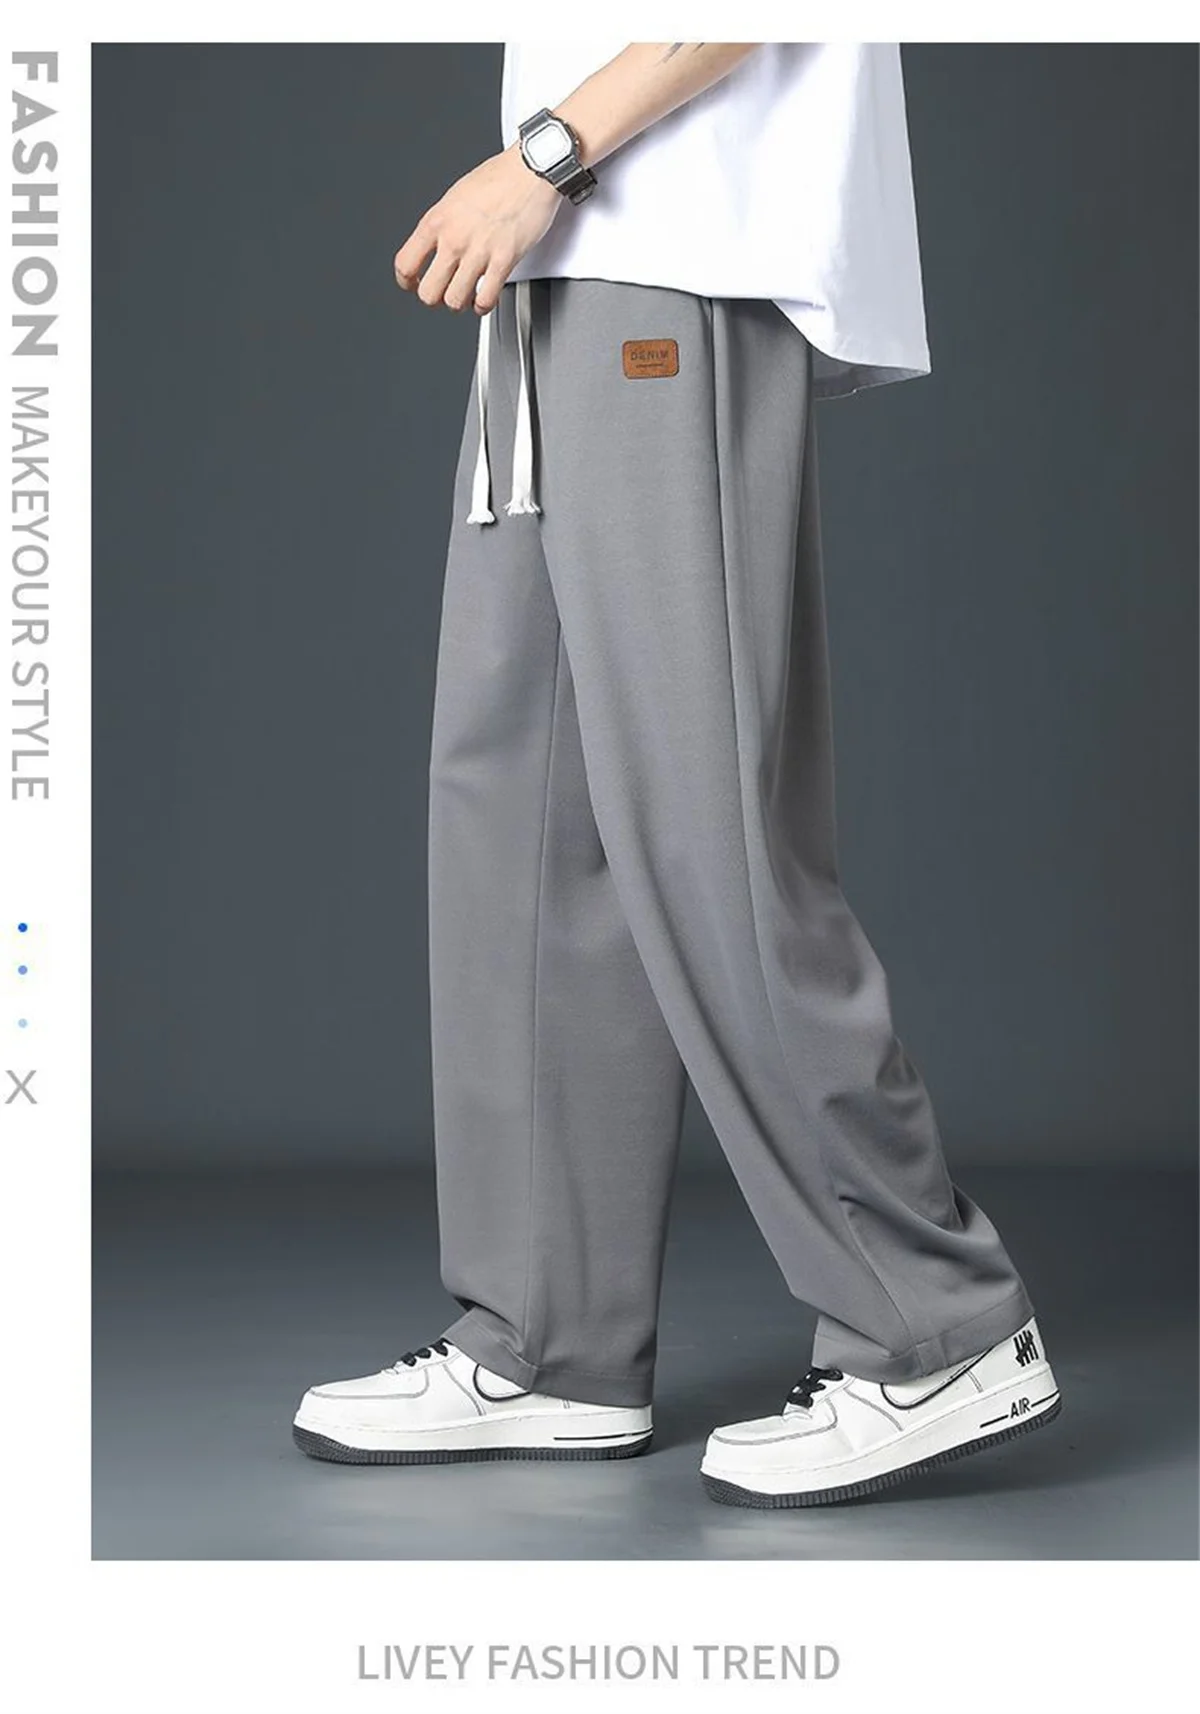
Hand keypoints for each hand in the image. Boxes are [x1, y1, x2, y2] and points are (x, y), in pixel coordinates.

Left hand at [393, 147, 560, 314]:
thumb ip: (442, 224)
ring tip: (467, 295)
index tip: (414, 284)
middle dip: (436, 298)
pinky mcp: (503, 261)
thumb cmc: (499, 178)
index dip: (407, 282)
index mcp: (436, 221)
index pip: (405, 264)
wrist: (531, 170)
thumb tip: (435, 245)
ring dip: (461, 304)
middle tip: (444, 292)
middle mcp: (454, 239)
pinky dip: (484, 306)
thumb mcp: (455, 197)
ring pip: (455, 302)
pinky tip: (485, 297)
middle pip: (428, 293)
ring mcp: (478, 252)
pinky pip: (485, 300)